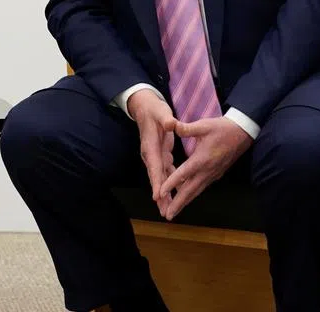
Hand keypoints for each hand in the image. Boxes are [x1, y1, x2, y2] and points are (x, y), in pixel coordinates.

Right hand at [127, 89, 177, 216]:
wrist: (145, 107)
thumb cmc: (154, 110)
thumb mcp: (161, 112)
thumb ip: (166, 119)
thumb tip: (171, 124)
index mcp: (151, 146)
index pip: (154, 166)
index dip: (156, 181)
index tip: (157, 196)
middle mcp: (150, 154)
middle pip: (155, 177)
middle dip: (160, 195)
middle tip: (164, 211)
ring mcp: (154, 156)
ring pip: (160, 178)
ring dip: (164, 193)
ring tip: (168, 209)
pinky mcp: (160, 155)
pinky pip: (164, 172)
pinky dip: (169, 183)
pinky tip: (175, 193)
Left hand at [157, 117, 252, 220]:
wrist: (243, 133)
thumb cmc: (222, 128)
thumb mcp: (204, 125)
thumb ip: (186, 128)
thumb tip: (171, 125)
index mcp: (202, 159)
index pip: (183, 174)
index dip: (171, 184)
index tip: (161, 194)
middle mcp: (207, 170)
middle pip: (190, 190)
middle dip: (178, 203)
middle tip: (168, 215)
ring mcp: (213, 174)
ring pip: (196, 191)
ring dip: (185, 202)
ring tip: (174, 211)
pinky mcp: (216, 174)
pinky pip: (202, 187)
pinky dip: (193, 194)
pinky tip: (186, 197)